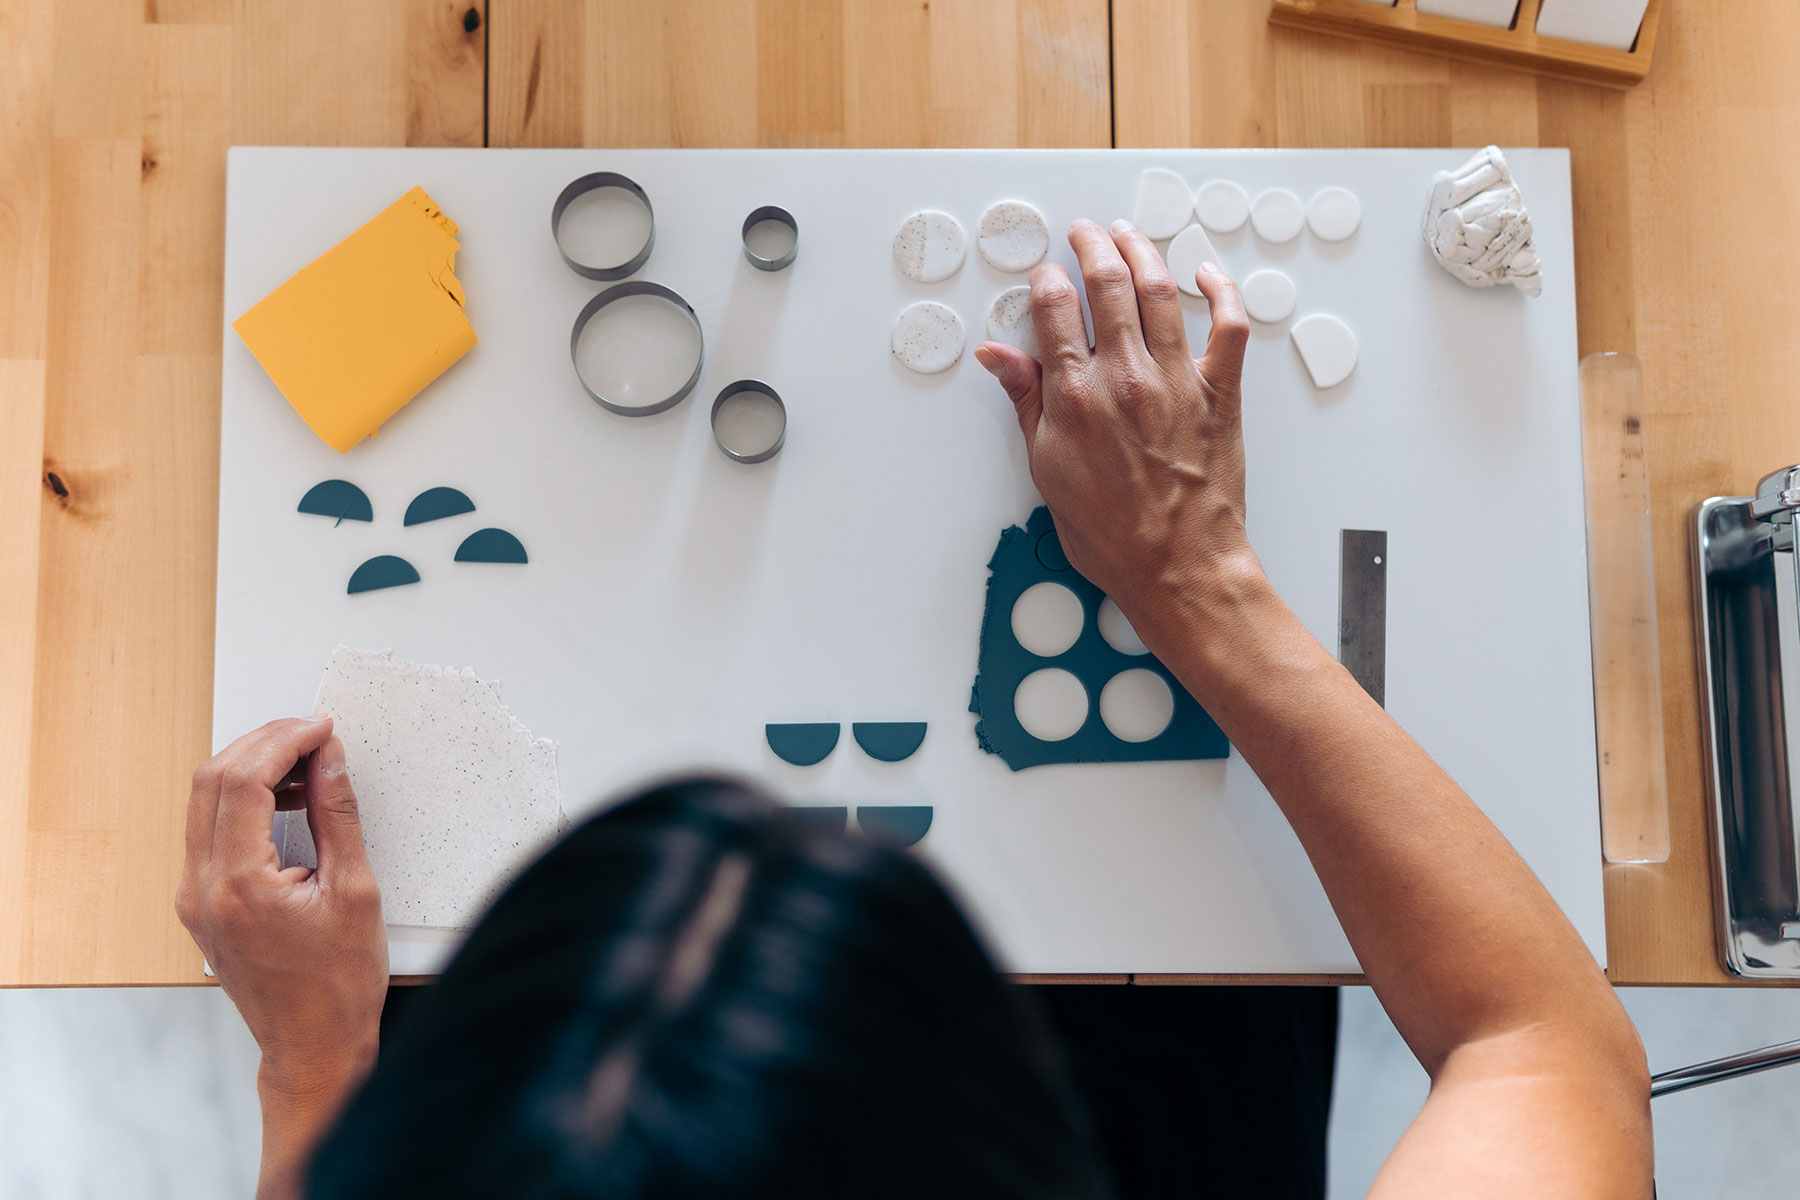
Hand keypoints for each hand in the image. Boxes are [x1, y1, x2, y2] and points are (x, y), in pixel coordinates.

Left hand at [176, 716, 386, 1196]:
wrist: (312, 1044)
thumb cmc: (337, 987)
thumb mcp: (355, 891)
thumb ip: (338, 816)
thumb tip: (329, 761)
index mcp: (240, 886)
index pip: (243, 781)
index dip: (283, 741)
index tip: (319, 729)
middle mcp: (203, 889)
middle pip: (212, 781)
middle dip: (263, 743)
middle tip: (312, 734)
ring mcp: (194, 897)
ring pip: (204, 801)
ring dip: (251, 769)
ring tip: (306, 766)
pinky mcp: (200, 902)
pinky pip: (210, 830)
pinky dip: (244, 801)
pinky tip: (286, 801)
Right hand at [974, 218, 1259, 645]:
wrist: (1178, 567)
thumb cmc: (1112, 533)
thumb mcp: (1046, 468)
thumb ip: (1026, 401)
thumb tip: (998, 356)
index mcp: (1076, 396)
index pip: (1056, 308)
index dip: (1048, 279)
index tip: (1047, 273)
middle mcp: (1125, 377)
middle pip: (1107, 283)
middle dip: (1092, 246)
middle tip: (1086, 233)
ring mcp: (1176, 379)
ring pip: (1160, 289)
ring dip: (1142, 251)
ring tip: (1129, 235)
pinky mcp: (1218, 392)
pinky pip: (1228, 324)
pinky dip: (1220, 290)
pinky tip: (1206, 273)